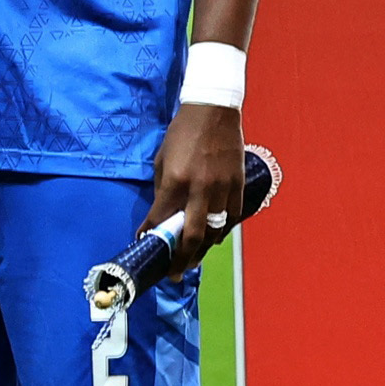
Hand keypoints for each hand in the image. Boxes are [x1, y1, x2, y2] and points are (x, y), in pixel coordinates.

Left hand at [144, 97, 247, 272]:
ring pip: (216, 230)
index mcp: (176, 181)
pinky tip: (212, 237)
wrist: (213, 112)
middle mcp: (200, 189)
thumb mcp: (162, 160)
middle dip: (182, 258)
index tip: (145, 246)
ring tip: (191, 258)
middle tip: (174, 272)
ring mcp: (223, 189)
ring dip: (203, 248)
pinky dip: (221, 230)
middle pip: (193, 236)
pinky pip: (231, 217)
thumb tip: (161, 217)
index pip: (162, 219)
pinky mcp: (239, 186)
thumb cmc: (181, 134)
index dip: (153, 237)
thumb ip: (163, 190)